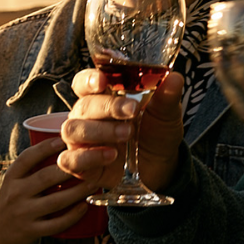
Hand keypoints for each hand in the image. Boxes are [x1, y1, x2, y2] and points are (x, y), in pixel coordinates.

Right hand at [0, 139, 95, 243]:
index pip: (26, 158)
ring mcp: (23, 213)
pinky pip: (56, 224)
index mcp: (11, 178)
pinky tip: (85, 206)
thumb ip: (33, 167)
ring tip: (96, 183)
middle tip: (95, 161)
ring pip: (56, 201)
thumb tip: (67, 143)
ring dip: (80, 191)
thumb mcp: (14, 181)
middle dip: (73, 168)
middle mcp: (15, 194)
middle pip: (46, 177)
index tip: (65, 139)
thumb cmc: (13, 199)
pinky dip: (73, 215)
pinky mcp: (31, 231)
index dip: (46, 147)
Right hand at [58, 67, 185, 192]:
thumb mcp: (166, 114)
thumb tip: (174, 78)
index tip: (102, 81)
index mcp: (102, 97)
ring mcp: (80, 140)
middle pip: (82, 105)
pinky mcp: (79, 164)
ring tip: (127, 134)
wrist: (160, 165)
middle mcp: (86, 116)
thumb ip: (167, 97)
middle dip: (107, 107)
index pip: (84, 82)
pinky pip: (69, 159)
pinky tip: (110, 156)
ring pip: (71, 130)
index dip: (88, 80)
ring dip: (99, 131)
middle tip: (132, 111)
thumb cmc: (156, 133)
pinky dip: (88, 157)